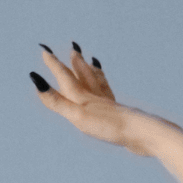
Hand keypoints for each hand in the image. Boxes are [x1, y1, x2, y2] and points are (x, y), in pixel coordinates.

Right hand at [29, 42, 156, 155]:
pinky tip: (112, 97)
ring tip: (94, 61)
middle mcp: (98, 97)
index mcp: (85, 97)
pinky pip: (113, 97)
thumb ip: (58, 101)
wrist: (145, 135)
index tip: (45, 51)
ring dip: (94, 72)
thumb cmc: (111, 126)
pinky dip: (109, 90)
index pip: (66, 77)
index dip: (54, 66)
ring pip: (101, 84)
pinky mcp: (123, 115)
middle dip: (77, 62)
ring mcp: (112, 105)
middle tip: (74, 47)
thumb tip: (38, 82)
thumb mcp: (78, 116)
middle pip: (86, 75)